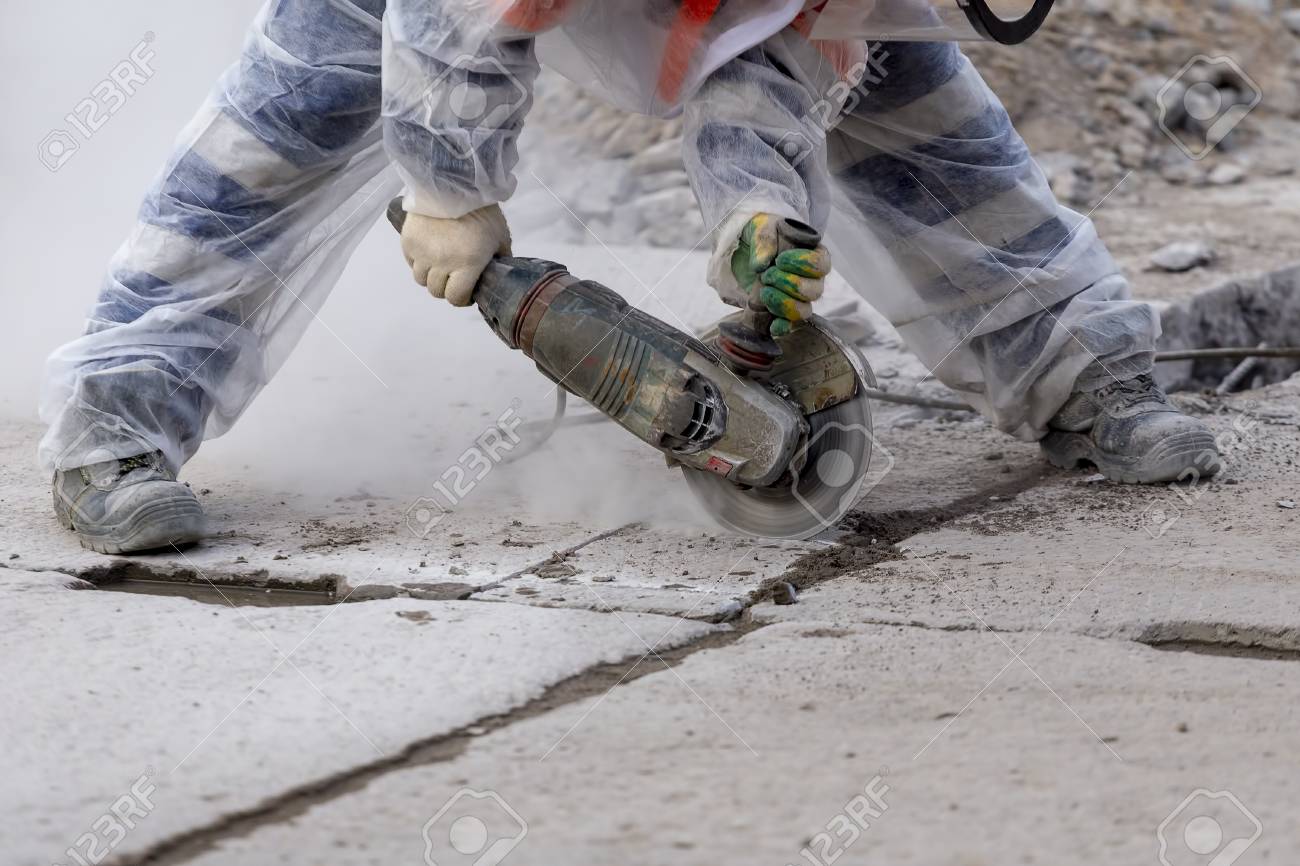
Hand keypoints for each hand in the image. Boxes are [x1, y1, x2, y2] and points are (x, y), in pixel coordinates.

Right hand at [401, 204, 511, 305]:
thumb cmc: (483, 210)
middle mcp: (441, 263)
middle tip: (454, 277)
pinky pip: (410, 262)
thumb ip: (499, 259)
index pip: (456, 298)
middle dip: (446, 288)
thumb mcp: (501, 237)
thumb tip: (497, 273)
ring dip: (431, 276)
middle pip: (436, 291)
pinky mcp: (408, 241)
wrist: (454, 181)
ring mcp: (422, 253)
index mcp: (467, 265)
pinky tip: (428, 253)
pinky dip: (419, 262)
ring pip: (421, 279)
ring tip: (440, 265)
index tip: (467, 292)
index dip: (462, 299)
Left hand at [729, 214, 829, 336]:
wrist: (746, 248)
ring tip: (764, 293)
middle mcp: (812, 279)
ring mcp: (799, 298)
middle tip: (767, 275)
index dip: (803, 264)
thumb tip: (761, 264)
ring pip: (804, 310)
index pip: (822, 265)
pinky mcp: (784, 311)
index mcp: (814, 255)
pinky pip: (790, 325)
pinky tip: (772, 326)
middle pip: (814, 291)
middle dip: (788, 284)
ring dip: (783, 304)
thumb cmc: (762, 233)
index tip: (780, 260)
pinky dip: (782, 327)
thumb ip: (764, 239)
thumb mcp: (761, 226)